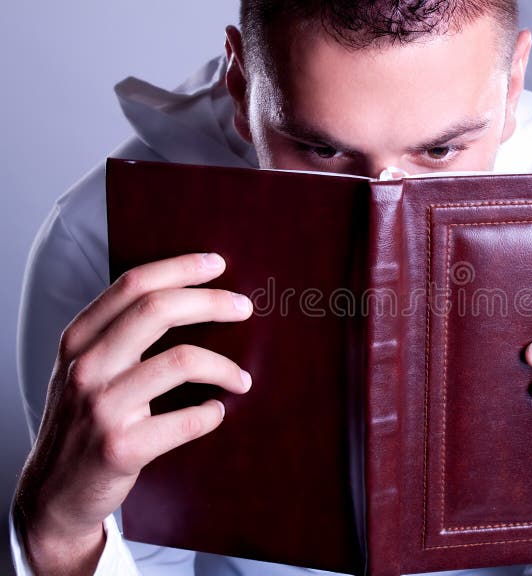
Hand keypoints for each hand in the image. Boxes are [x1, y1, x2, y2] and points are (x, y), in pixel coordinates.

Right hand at [13, 253, 253, 574]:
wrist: (54, 493)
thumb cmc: (83, 423)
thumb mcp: (86, 371)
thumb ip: (120, 336)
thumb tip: (188, 299)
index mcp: (79, 341)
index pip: (132, 285)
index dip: (180, 268)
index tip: (217, 263)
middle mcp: (86, 367)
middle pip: (157, 310)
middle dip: (210, 302)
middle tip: (244, 308)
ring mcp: (101, 407)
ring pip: (181, 361)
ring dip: (225, 367)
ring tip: (242, 379)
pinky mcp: (120, 447)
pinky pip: (186, 420)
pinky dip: (211, 414)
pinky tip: (216, 413)